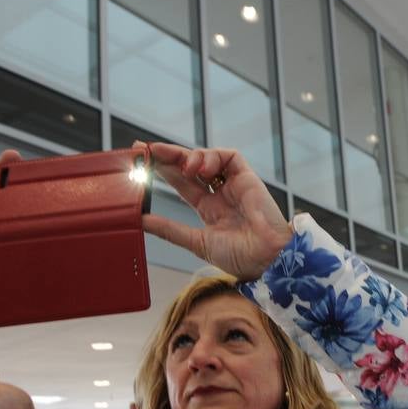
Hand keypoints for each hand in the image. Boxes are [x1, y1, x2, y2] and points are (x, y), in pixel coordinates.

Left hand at [139, 142, 293, 280]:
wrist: (267, 259)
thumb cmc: (240, 257)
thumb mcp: (197, 242)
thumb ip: (169, 229)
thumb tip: (140, 221)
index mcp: (209, 210)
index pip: (181, 183)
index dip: (162, 170)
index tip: (141, 160)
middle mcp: (220, 194)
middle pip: (191, 167)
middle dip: (169, 155)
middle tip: (148, 149)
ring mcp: (234, 185)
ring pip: (208, 158)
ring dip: (192, 156)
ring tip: (184, 167)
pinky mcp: (248, 178)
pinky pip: (230, 156)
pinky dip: (213, 156)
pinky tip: (202, 168)